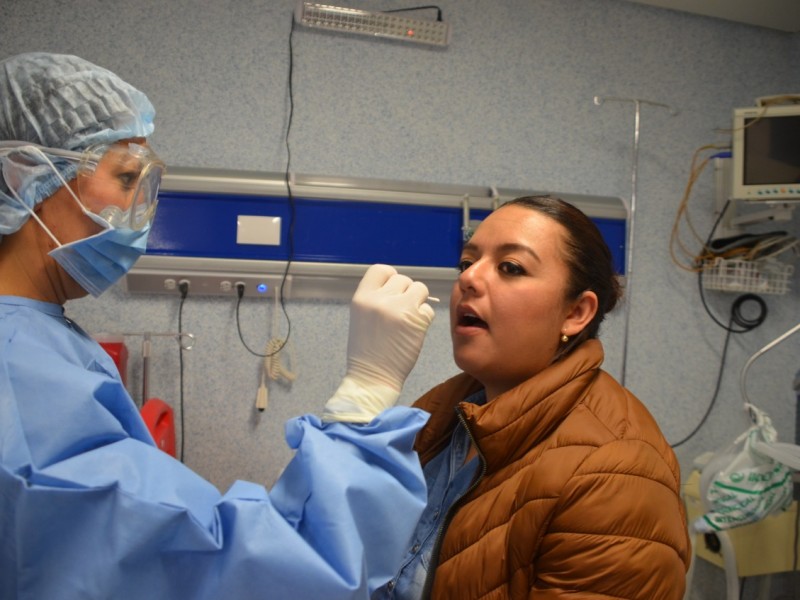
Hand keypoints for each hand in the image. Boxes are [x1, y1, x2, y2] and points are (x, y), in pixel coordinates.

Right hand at [322, 264, 435, 422]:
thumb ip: (377, 297)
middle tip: (401, 312)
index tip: (392, 292)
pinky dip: (424, 319)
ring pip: (420, 289)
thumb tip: (399, 284)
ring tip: (408, 320)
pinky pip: (428, 309)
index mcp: (362, 297)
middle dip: (406, 293)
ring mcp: (399, 309)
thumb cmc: (367, 350)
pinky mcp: (417, 321)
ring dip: (418, 302)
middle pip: (403, 279)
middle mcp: (380, 299)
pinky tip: (413, 332)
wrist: (372, 377)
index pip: (381, 269)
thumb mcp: (361, 316)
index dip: (390, 278)